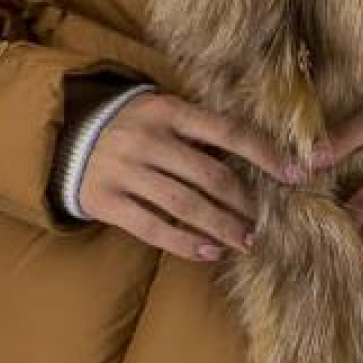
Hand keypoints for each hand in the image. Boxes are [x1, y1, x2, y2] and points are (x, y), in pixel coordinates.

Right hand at [78, 92, 309, 260]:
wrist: (66, 136)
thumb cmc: (133, 127)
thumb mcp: (163, 113)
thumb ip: (202, 131)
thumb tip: (262, 158)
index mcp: (167, 110)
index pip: (228, 131)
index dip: (266, 153)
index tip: (296, 174)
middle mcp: (146, 138)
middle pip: (210, 175)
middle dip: (244, 202)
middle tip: (263, 222)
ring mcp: (124, 170)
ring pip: (185, 205)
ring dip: (222, 227)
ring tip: (246, 241)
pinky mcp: (107, 200)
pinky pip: (153, 227)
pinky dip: (185, 243)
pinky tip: (209, 252)